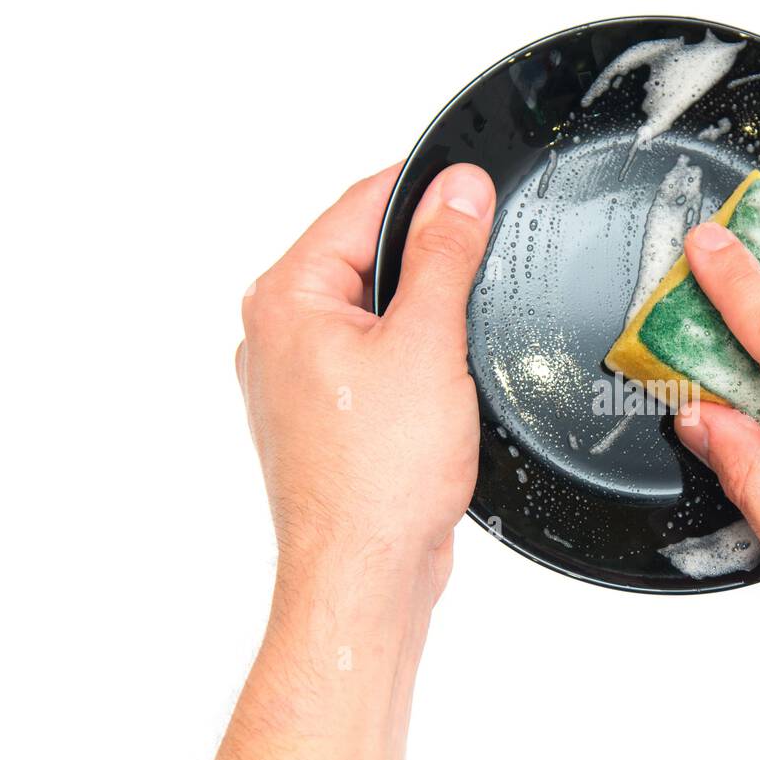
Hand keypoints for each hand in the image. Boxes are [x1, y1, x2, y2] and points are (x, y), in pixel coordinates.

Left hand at [237, 162, 494, 586]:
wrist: (366, 573)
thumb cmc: (377, 478)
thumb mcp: (426, 344)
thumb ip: (443, 256)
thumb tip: (458, 192)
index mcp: (286, 300)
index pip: (358, 206)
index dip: (423, 190)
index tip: (473, 186)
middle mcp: (279, 333)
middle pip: (366, 257)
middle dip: (426, 258)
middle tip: (480, 270)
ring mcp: (299, 378)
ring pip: (374, 311)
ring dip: (421, 314)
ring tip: (454, 347)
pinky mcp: (328, 414)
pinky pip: (376, 357)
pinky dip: (412, 356)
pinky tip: (441, 384)